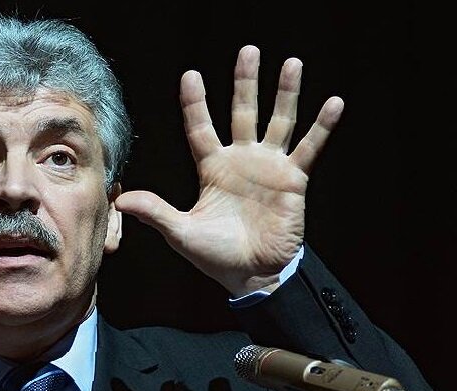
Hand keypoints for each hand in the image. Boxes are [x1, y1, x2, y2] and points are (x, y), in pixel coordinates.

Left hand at [115, 45, 342, 296]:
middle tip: (248, 51)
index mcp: (212, 169)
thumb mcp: (181, 232)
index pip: (201, 128)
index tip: (191, 75)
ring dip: (286, 93)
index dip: (196, 103)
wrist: (253, 275)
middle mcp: (241, 160)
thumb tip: (122, 199)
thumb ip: (156, 212)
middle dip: (245, 82)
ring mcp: (269, 167)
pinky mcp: (293, 179)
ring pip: (278, 121)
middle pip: (242, 112)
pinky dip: (321, 126)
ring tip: (292, 63)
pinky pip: (309, 147)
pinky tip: (334, 103)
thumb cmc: (216, 256)